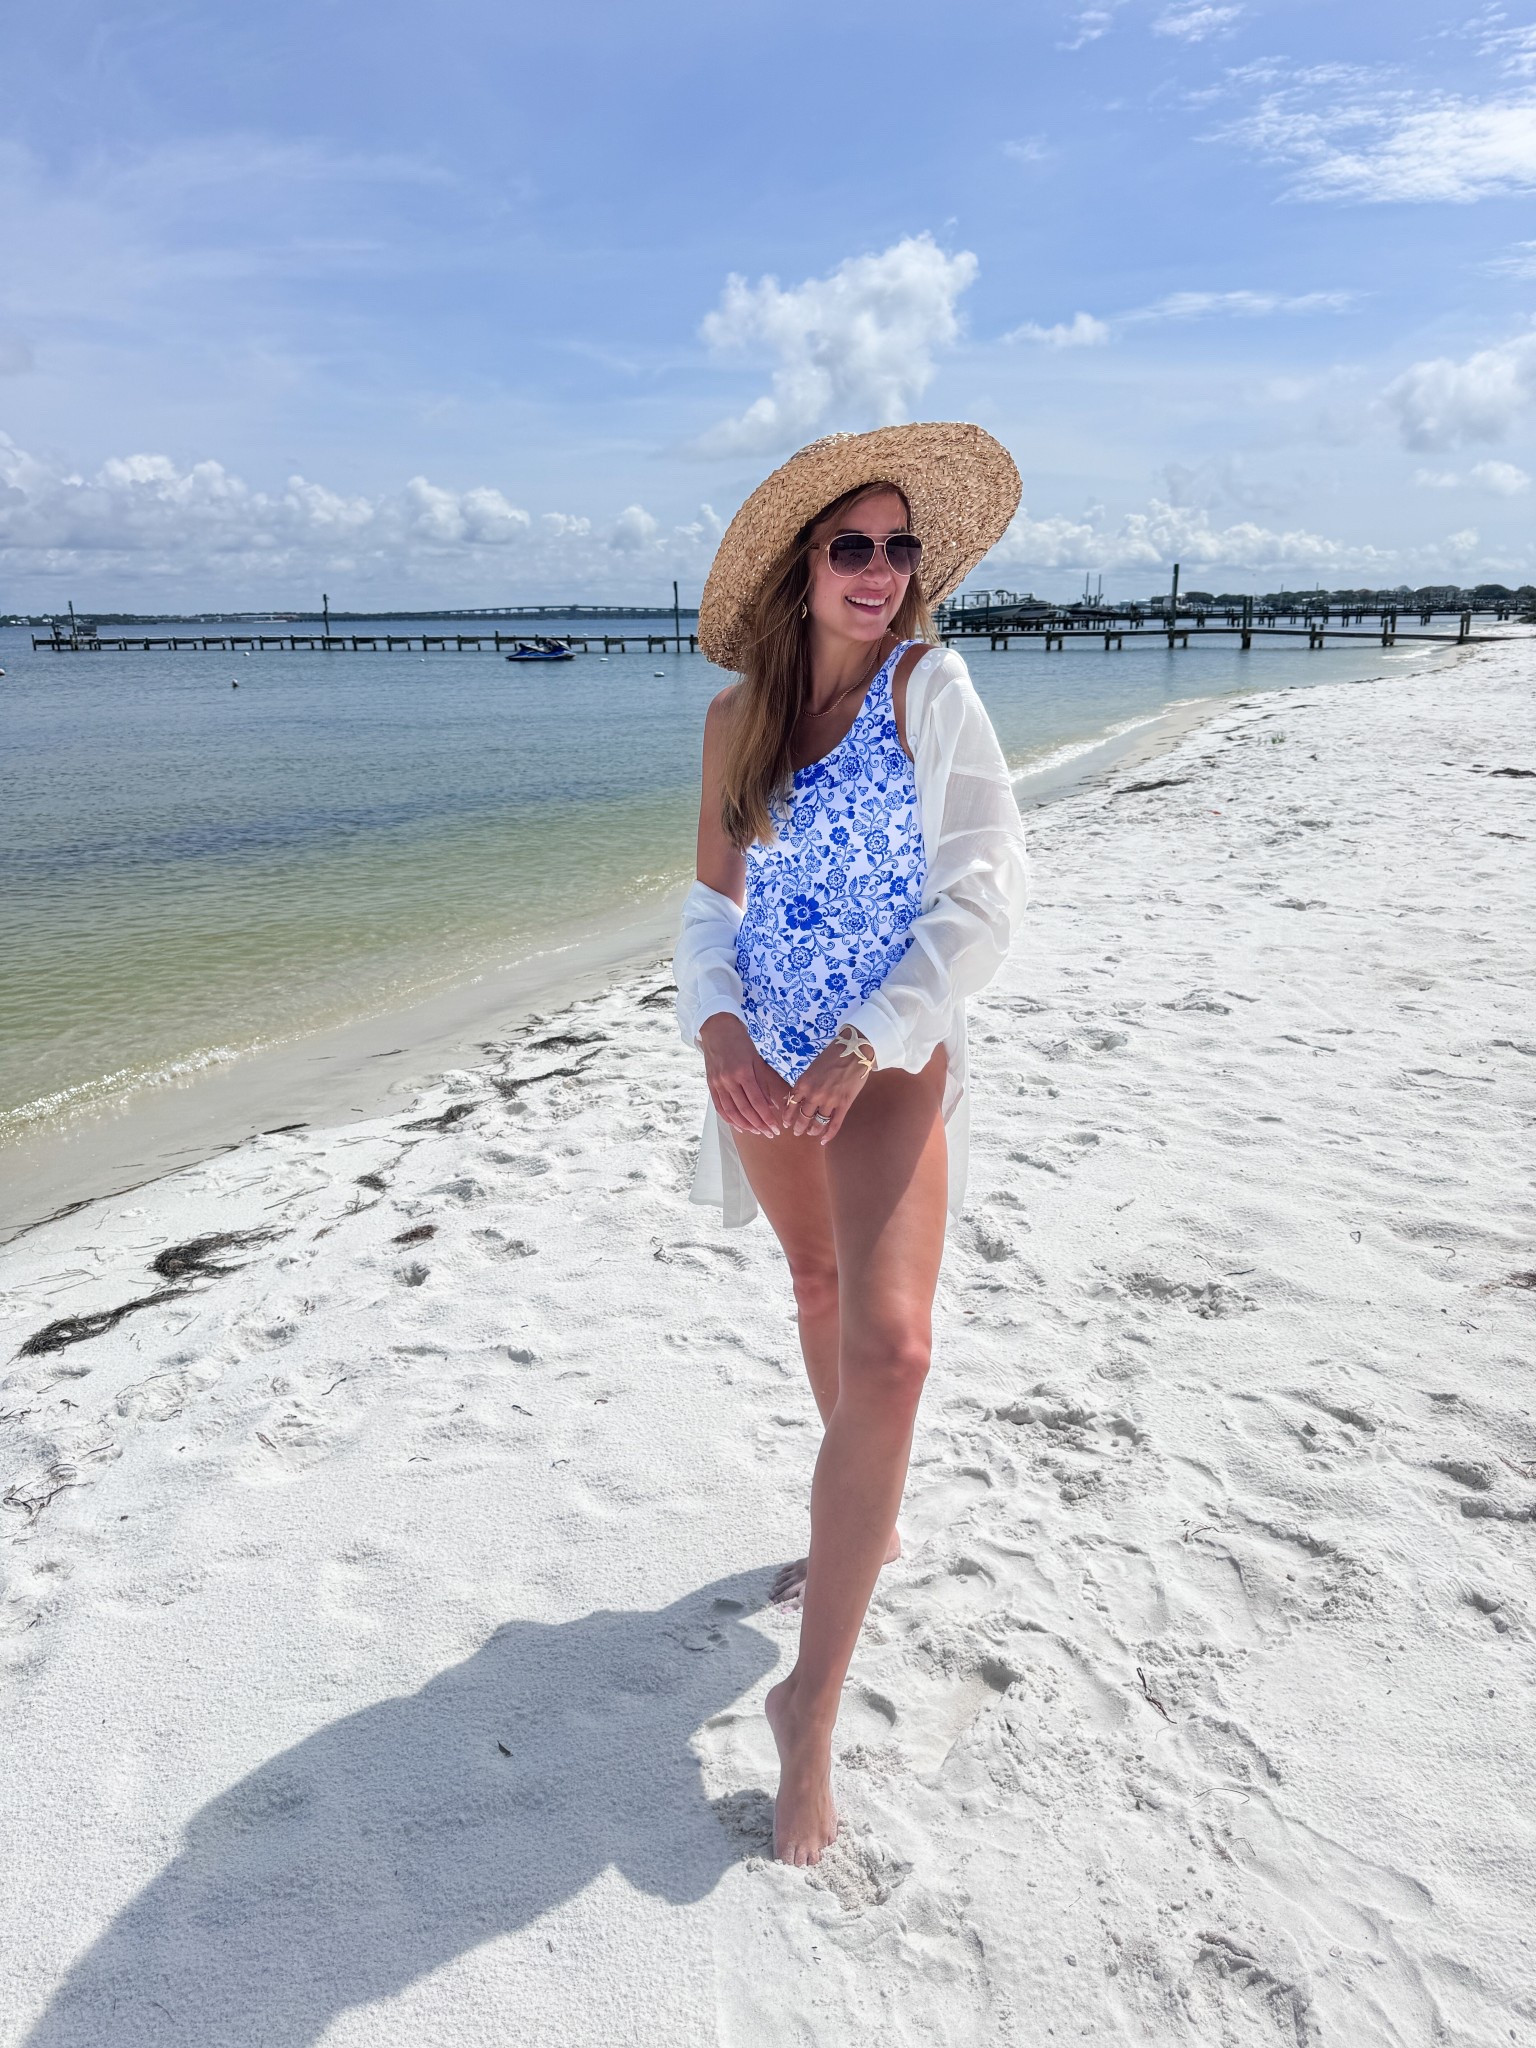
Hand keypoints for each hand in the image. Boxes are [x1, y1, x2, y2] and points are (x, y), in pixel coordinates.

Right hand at [698, 1013, 784, 1137]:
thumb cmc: (741, 1042)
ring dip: (744, 1125)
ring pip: (731, 1111)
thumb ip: (764, 1083)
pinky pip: (719, 1106)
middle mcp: (728, 1080)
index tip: (776, 1128)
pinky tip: (738, 1125)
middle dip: (759, 1124)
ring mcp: (717, 1083)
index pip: (757, 1101)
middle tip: (770, 1134)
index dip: (767, 1117)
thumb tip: (772, 1105)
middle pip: (744, 1109)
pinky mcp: (711, 1084)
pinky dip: (729, 1118)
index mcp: (743, 1072)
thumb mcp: (756, 1059)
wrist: (717, 1028)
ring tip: (757, 1132)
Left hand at [780, 1033, 874, 1144]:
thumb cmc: (832, 1055)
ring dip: (813, 1131)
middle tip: (797, 1132)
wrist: (853, 1050)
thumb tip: (791, 1097)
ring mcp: (829, 1100)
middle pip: (803, 1116)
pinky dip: (828, 1135)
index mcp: (803, 1083)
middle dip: (798, 1127)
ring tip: (811, 1134)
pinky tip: (824, 1140)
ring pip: (818, 1122)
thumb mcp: (811, 1068)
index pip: (791, 1104)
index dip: (788, 1116)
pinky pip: (834, 1124)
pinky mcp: (844, 1104)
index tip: (786, 1123)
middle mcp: (814, 1094)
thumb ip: (802, 1084)